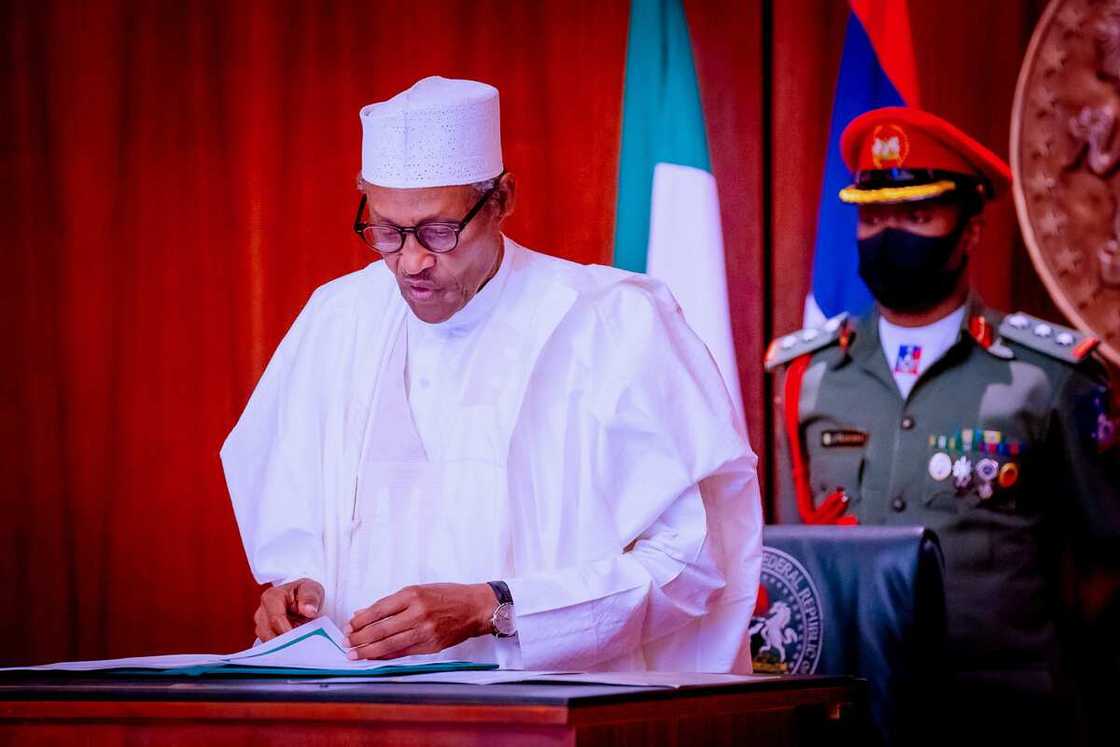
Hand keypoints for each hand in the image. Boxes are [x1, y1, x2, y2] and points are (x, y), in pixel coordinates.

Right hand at [253, 578, 323, 640]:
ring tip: (299, 641)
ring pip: (268, 641)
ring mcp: (261, 624)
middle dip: (286, 639)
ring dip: (284, 644)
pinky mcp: (264, 635)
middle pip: (268, 633)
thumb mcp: (312, 590)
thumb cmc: (305, 593)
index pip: (275, 619)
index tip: (300, 637)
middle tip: (302, 641)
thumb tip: (309, 610)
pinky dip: (282, 648)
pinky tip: (294, 646)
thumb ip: (310, 598)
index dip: (287, 630)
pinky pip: (270, 647)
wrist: (303, 599)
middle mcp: (262, 611)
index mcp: (271, 597)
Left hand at [343, 583, 495, 659]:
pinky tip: (375, 657)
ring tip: (355, 654)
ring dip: (368, 651)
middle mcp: (418, 613)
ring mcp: (425, 631)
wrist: (476, 608)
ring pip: (389, 644)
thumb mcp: (420, 590)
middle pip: (381, 629)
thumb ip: (393, 603)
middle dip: (360, 638)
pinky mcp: (431, 646)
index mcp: (413, 594)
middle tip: (347, 643)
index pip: (378, 610)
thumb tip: (365, 613)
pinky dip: (387, 656)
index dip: (360, 620)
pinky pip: (404, 653)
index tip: (349, 626)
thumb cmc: (448, 596)